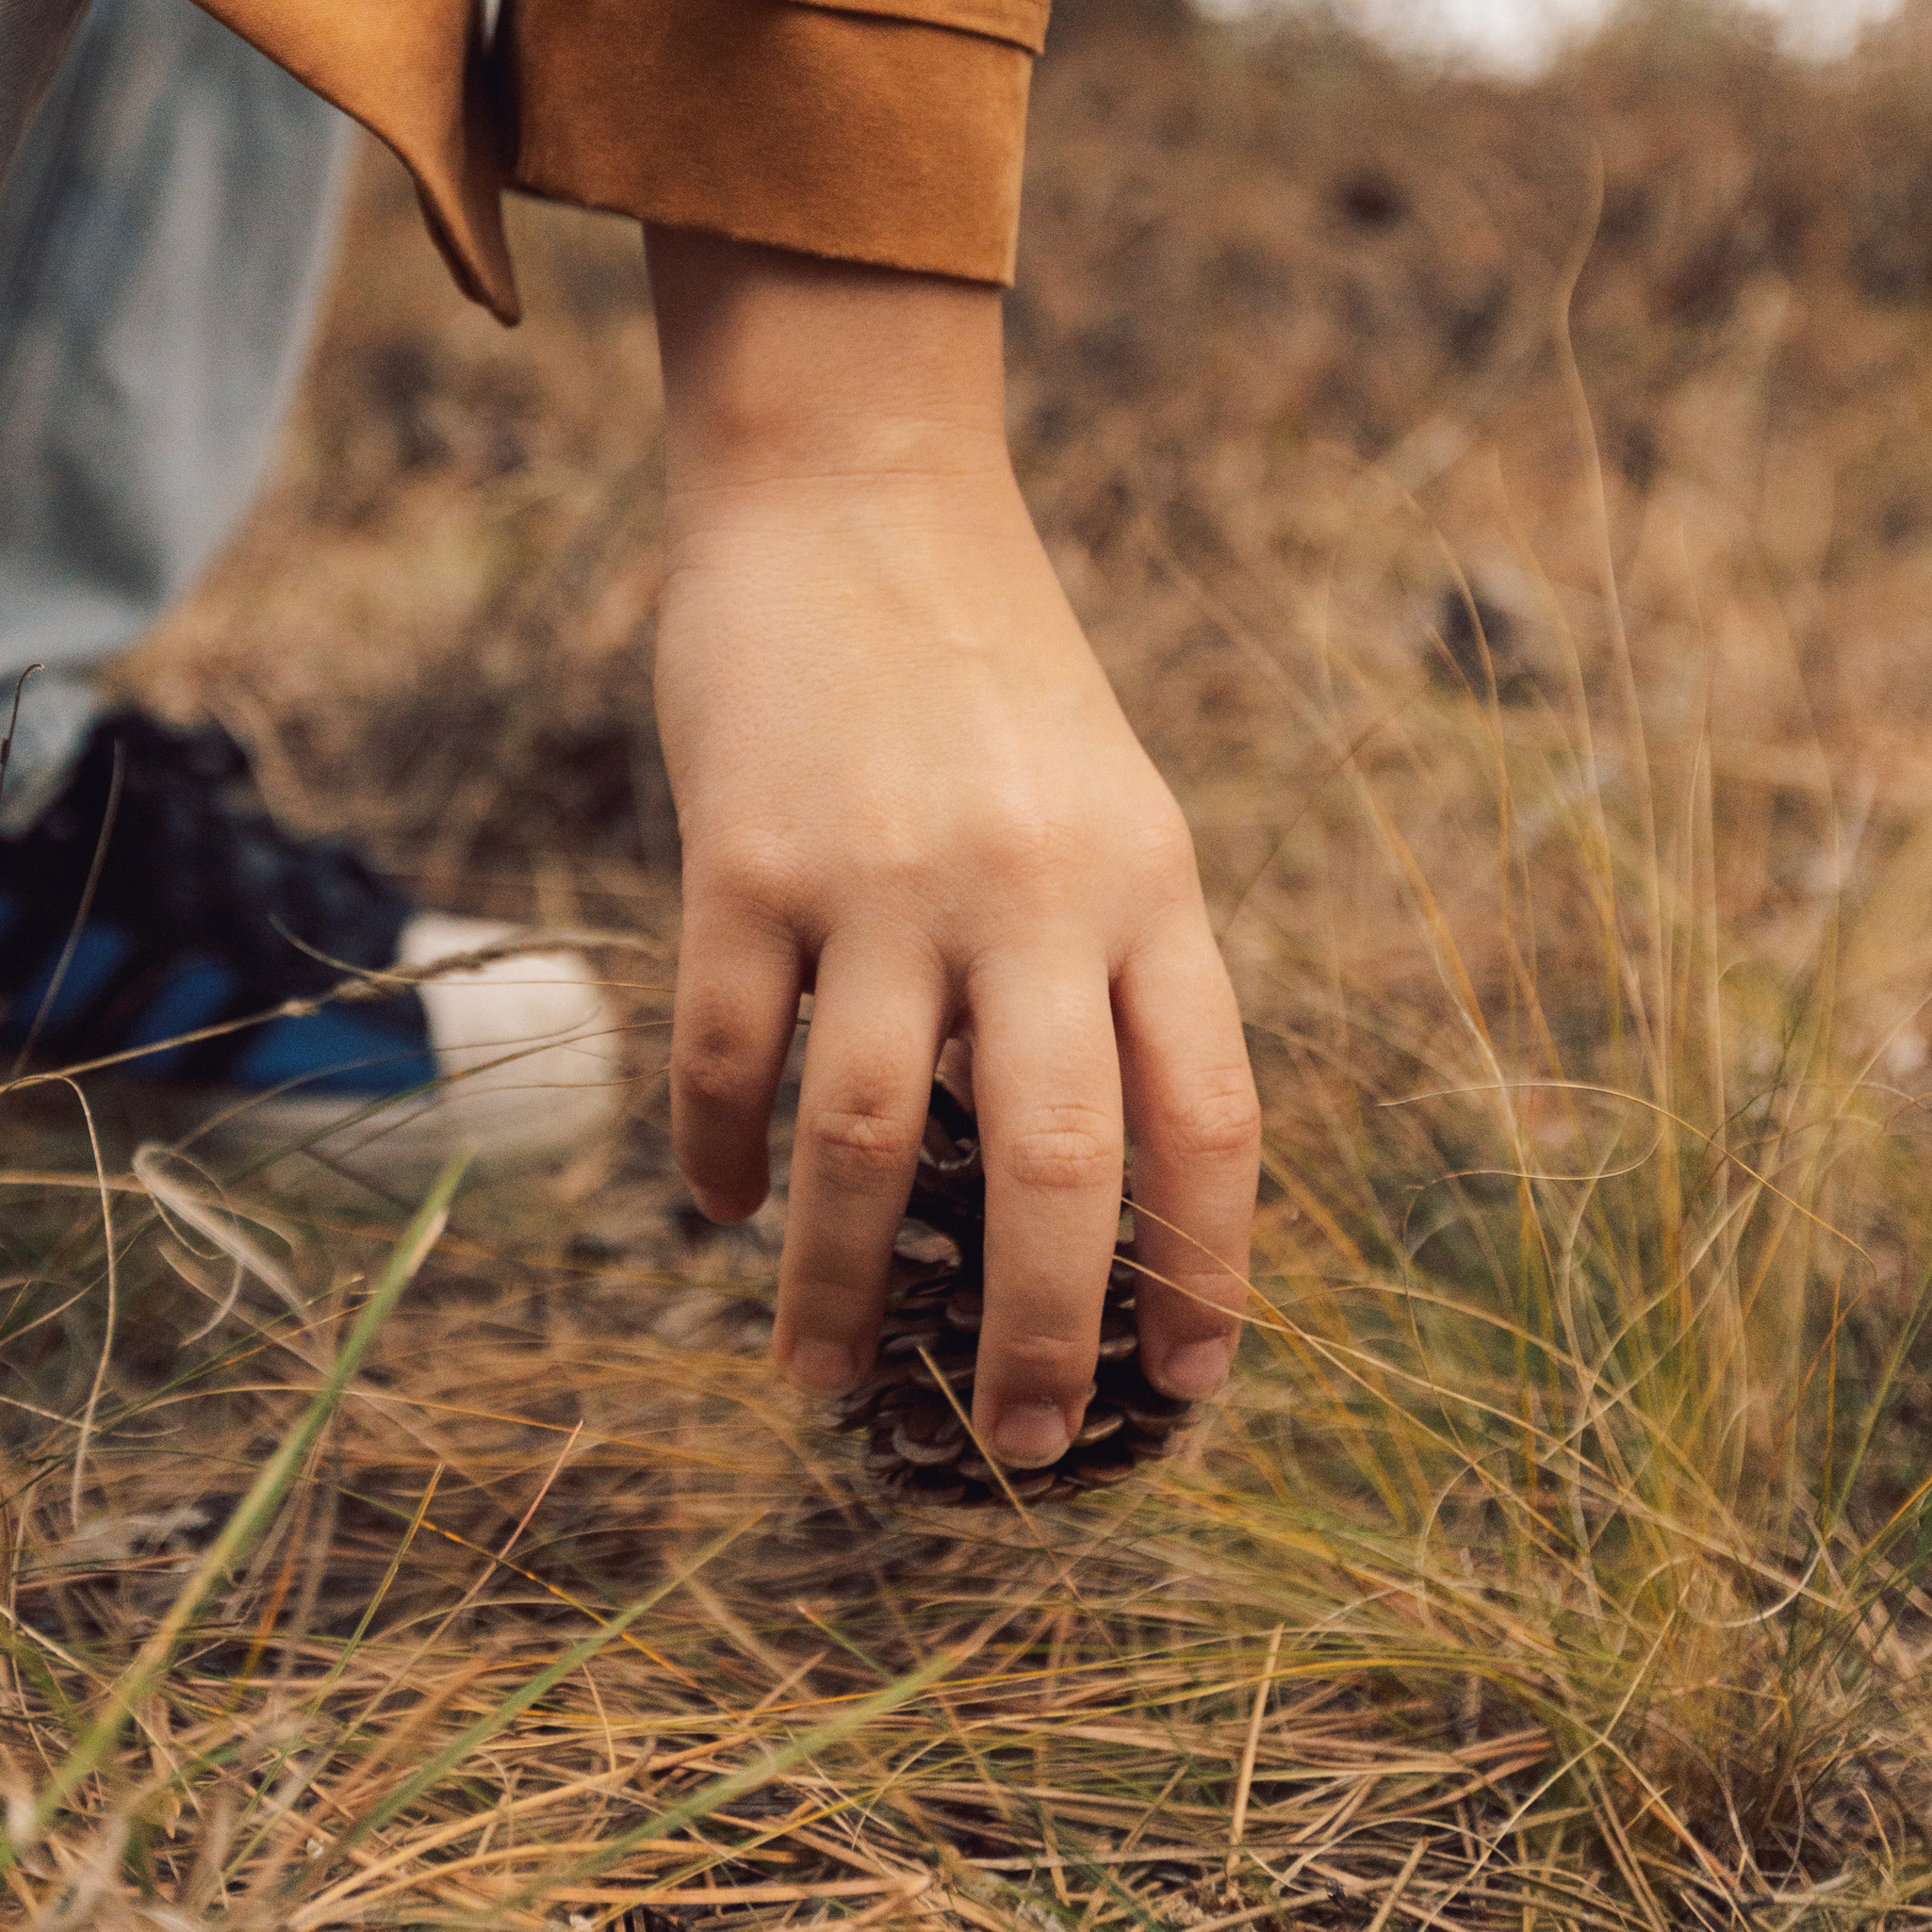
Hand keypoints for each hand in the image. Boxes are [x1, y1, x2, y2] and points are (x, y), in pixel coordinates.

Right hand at [645, 230, 1256, 1472]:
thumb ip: (1109, 955)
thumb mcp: (1101, 796)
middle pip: (1057, 1166)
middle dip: (1036, 1337)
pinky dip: (723, 1158)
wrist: (851, 482)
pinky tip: (721, 1210)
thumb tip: (1090, 1176)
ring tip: (815, 1384)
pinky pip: (733, 1056)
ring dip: (835, 1290)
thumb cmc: (983, 657)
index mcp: (1148, 879)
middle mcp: (1033, 888)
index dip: (1209, 1268)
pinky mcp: (744, 856)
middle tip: (1012, 1449)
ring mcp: (883, 874)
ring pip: (866, 1144)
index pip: (1211, 1115)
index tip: (1190, 1383)